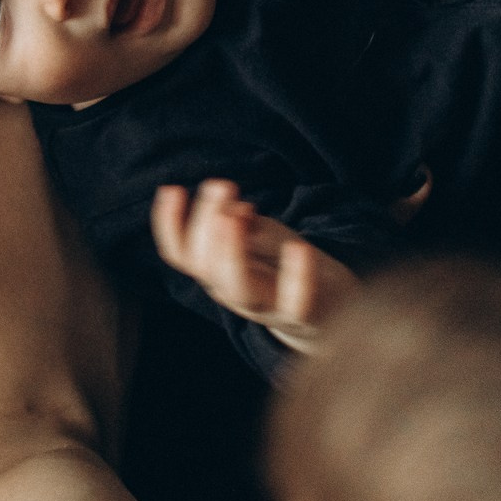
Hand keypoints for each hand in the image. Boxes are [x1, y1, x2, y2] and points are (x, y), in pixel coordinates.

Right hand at [150, 179, 355, 354]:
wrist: (332, 309)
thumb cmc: (288, 264)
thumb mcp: (262, 236)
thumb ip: (245, 223)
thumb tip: (231, 208)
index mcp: (216, 272)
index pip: (180, 254)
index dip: (168, 224)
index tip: (172, 190)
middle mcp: (232, 291)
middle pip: (205, 267)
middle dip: (206, 225)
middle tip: (221, 185)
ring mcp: (265, 307)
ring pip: (237, 287)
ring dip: (232, 250)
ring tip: (238, 214)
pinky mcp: (302, 314)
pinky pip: (295, 302)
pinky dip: (296, 277)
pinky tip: (299, 248)